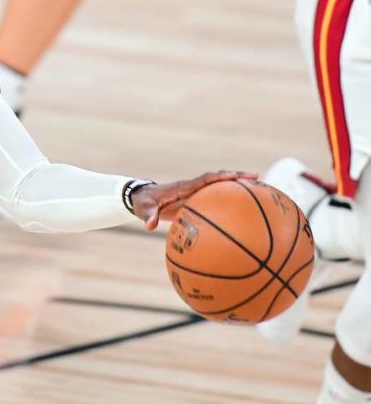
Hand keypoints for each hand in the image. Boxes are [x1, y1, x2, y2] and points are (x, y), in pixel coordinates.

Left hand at [131, 171, 258, 231]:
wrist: (142, 198)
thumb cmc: (144, 203)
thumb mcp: (144, 210)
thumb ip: (148, 216)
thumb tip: (148, 227)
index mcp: (183, 187)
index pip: (203, 180)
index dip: (218, 177)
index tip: (233, 176)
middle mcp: (192, 186)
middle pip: (217, 178)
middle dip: (235, 176)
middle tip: (256, 176)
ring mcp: (195, 191)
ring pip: (219, 186)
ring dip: (237, 185)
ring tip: (260, 187)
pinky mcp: (197, 198)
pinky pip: (216, 196)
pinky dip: (230, 198)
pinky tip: (245, 206)